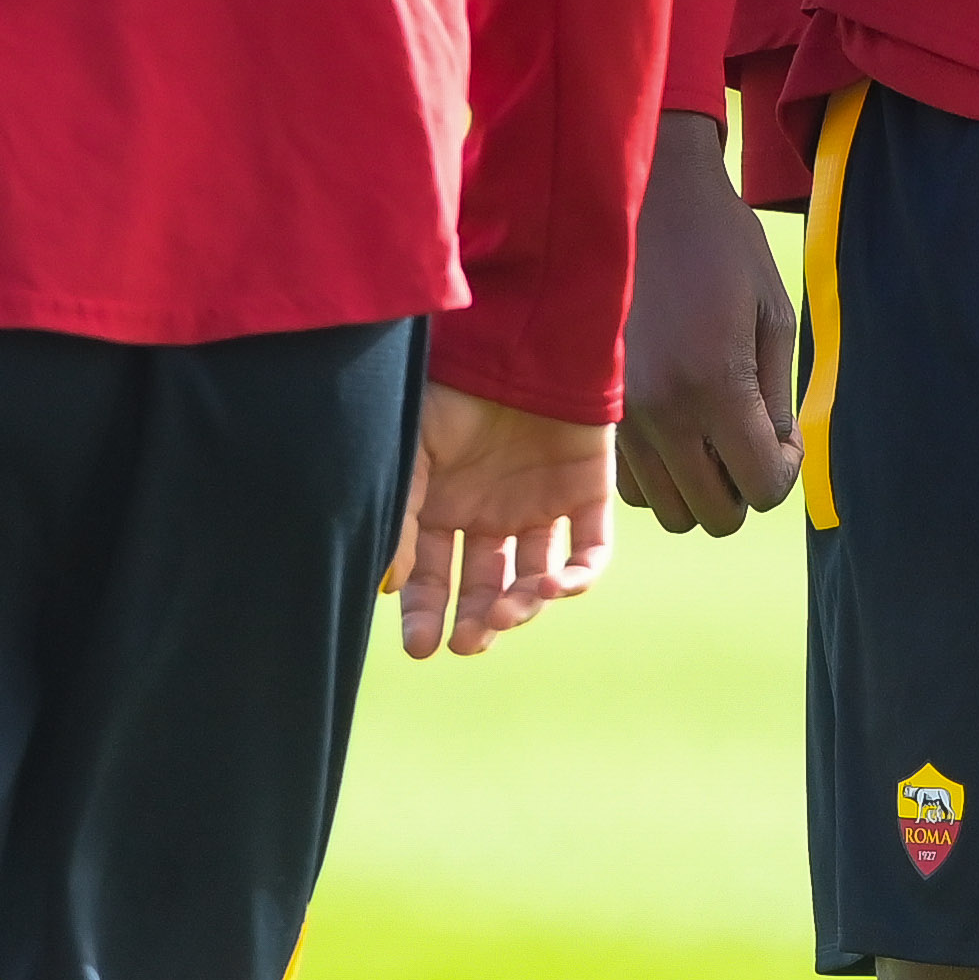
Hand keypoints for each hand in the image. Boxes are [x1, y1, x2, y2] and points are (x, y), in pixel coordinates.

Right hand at [385, 385, 612, 657]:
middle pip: (485, 588)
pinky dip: (577, 578)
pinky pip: (589, 550)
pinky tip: (555, 587)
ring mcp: (540, 504)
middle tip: (467, 642)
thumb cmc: (456, 386)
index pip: (433, 579)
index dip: (427, 614)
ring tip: (505, 611)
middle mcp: (491, 513)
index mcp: (444, 507)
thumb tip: (389, 588)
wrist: (520, 333)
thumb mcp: (413, 452)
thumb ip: (403, 519)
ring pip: (536, 578)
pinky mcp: (587, 492)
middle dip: (476, 623)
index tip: (422, 646)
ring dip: (522, 606)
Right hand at [616, 109, 801, 535]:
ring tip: (711, 434)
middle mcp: (661, 414)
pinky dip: (658, 474)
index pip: (762, 487)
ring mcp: (620, 417)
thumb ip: (777, 395)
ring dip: (699, 485)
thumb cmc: (719, 245)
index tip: (782, 430)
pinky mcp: (594, 410)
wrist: (640, 197)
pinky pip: (628, 485)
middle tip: (750, 437)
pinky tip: (673, 428)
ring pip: (669, 509)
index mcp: (714, 386)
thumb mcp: (771, 311)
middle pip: (715, 515)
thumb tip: (778, 455)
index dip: (785, 468)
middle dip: (744, 486)